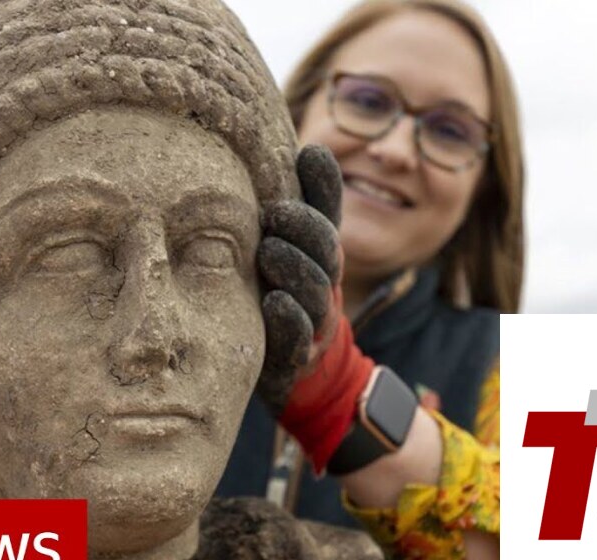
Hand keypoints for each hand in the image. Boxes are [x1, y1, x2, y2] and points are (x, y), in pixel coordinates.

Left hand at [256, 145, 374, 472]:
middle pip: (326, 250)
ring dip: (293, 268)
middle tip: (274, 212)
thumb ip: (300, 205)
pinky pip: (296, 338)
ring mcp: (312, 323)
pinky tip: (274, 302)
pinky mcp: (294, 358)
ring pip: (313, 292)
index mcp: (320, 255)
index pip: (328, 214)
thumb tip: (308, 146)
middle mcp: (323, 285)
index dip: (324, 184)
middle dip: (303, 228)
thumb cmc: (283, 298)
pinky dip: (288, 320)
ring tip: (269, 250)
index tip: (309, 154)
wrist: (299, 376)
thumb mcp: (290, 250)